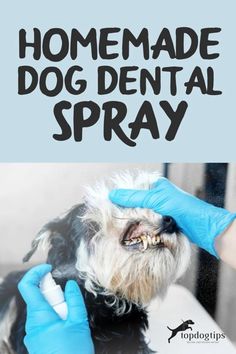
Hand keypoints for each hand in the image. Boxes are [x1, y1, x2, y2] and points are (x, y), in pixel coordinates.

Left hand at [18, 264, 93, 353]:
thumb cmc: (72, 353)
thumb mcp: (78, 323)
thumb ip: (74, 300)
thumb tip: (70, 285)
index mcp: (39, 315)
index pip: (27, 285)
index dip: (36, 272)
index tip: (49, 269)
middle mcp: (32, 324)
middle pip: (39, 298)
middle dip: (55, 296)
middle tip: (71, 305)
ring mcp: (33, 335)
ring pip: (43, 312)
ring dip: (57, 310)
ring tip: (72, 323)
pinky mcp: (37, 343)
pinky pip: (44, 324)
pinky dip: (56, 320)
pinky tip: (68, 332)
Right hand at [109, 177, 235, 256]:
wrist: (203, 227)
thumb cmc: (183, 208)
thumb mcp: (156, 199)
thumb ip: (134, 197)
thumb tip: (112, 194)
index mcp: (156, 187)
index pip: (132, 189)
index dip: (120, 196)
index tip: (107, 203)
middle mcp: (156, 198)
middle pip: (134, 203)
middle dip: (125, 211)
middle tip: (111, 218)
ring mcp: (159, 212)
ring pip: (139, 216)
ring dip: (132, 222)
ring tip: (118, 227)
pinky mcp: (161, 225)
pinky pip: (146, 225)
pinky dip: (140, 229)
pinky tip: (131, 233)